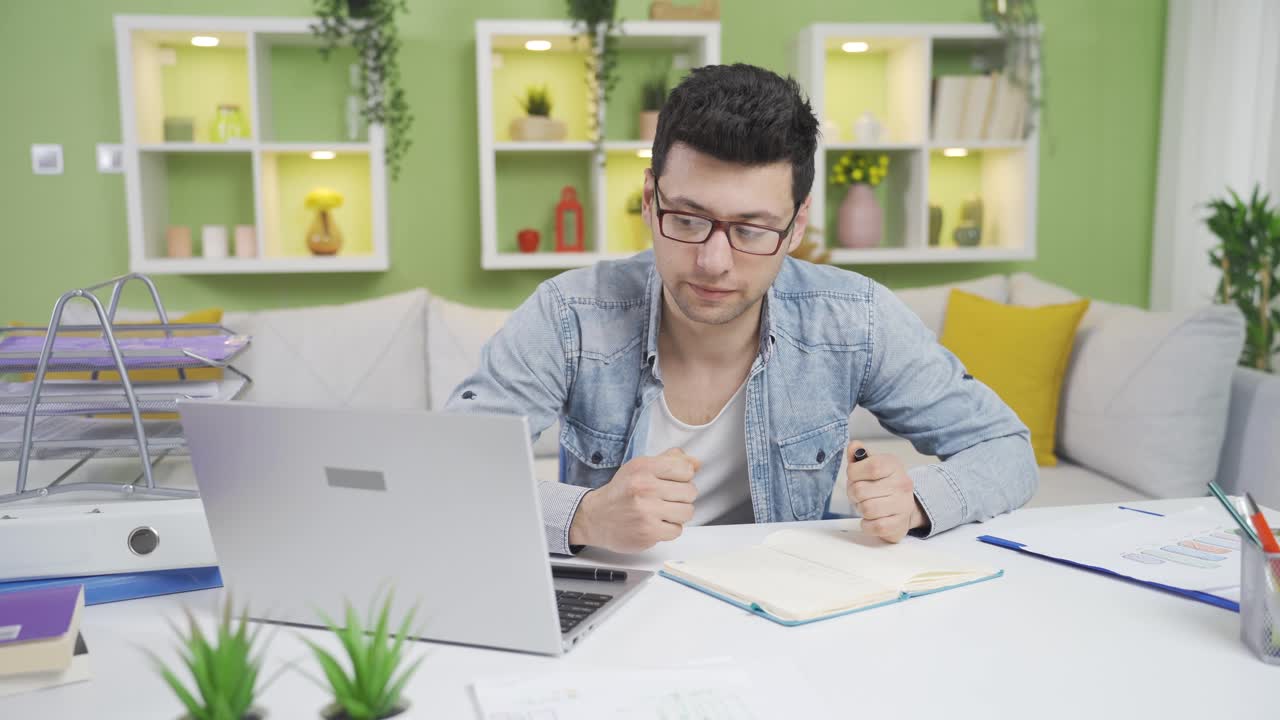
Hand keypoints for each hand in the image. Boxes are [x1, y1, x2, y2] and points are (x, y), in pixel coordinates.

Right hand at [569, 447, 699, 552]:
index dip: (683, 477)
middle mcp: (644, 487)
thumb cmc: (621, 492)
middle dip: (682, 497)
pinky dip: (669, 529)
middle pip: (690, 492)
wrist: (595, 517)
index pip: (686, 469)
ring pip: (687, 512)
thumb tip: (697, 462)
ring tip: (663, 512)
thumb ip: (669, 461)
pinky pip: (677, 530)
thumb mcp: (641, 468)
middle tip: (667, 499)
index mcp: (644, 467)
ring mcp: (646, 511)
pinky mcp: (648, 532)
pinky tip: (656, 523)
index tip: (672, 482)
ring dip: (678, 514)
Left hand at [845, 441, 925, 542]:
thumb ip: (858, 456)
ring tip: (866, 505)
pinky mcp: (900, 524)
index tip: (854, 476)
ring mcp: (903, 505)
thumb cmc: (882, 484)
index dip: (854, 473)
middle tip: (859, 494)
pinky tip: (871, 519)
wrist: (904, 507)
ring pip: (867, 509)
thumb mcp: (871, 465)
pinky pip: (874, 526)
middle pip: (861, 490)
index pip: (871, 466)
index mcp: (894, 465)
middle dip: (853, 494)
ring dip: (860, 509)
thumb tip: (853, 446)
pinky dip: (866, 524)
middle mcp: (902, 483)